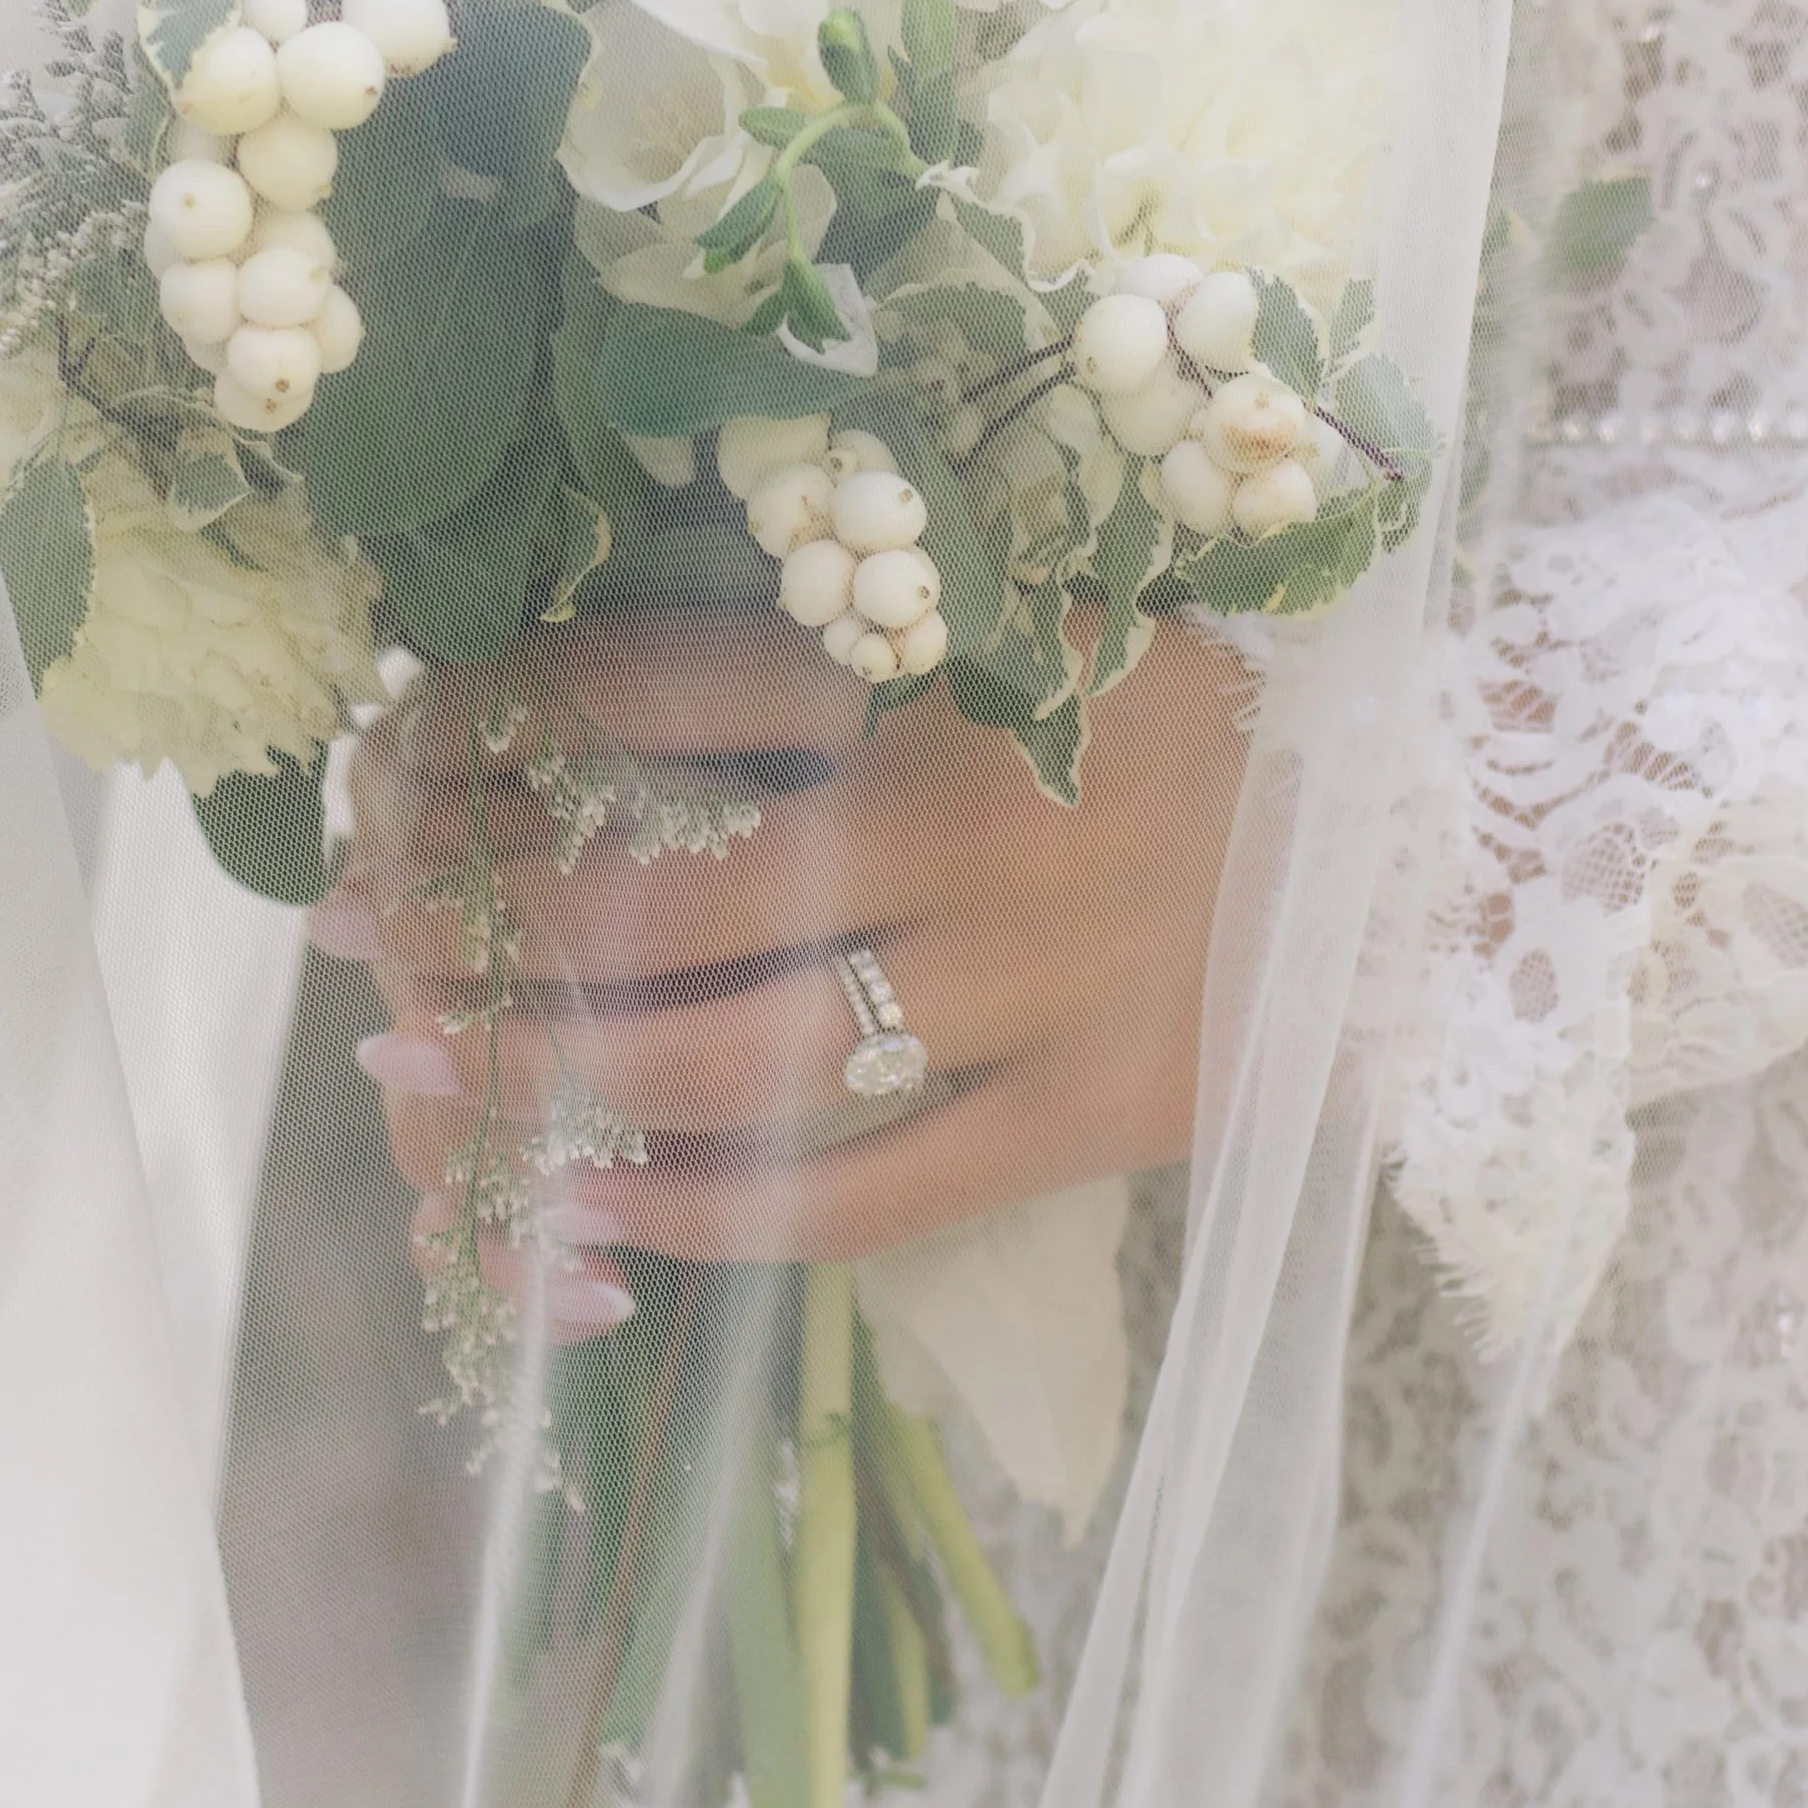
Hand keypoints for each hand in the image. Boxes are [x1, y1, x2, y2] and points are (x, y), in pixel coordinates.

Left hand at [319, 609, 1250, 1309]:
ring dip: (550, 1078)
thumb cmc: (1202, 689)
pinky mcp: (1108, 1108)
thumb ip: (849, 618)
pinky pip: (870, 1195)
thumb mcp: (1032, 591)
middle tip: (354, 929)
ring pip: (738, 1062)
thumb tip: (590, 665)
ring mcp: (1048, 980)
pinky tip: (593, 1212)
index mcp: (957, 651)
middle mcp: (981, 817)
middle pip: (659, 892)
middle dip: (474, 919)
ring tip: (423, 1074)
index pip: (655, 686)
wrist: (1454, 812)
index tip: (386, 754)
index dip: (490, 724)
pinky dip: (712, 1217)